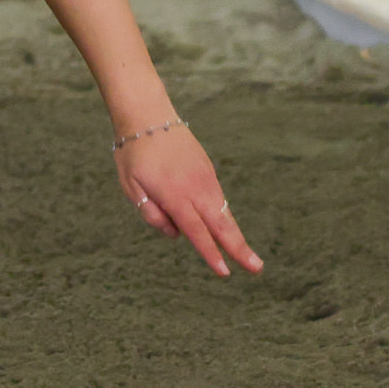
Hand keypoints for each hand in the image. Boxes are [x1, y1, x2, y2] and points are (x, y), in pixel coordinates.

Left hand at [118, 125, 262, 277]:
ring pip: (224, 212)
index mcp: (174, 194)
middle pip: (221, 225)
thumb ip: (151, 214)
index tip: (224, 271)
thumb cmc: (134, 153)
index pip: (196, 231)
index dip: (210, 253)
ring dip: (236, 235)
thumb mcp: (131, 187)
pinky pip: (218, 199)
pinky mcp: (209, 170)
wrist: (149, 115)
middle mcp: (195, 188)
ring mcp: (206, 178)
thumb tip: (176, 234)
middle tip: (257, 269)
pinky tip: (226, 231)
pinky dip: (224, 217)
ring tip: (250, 257)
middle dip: (239, 249)